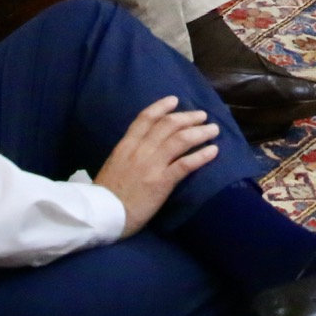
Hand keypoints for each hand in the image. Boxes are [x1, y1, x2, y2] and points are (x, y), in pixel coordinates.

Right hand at [94, 95, 219, 235]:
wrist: (102, 216)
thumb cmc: (106, 195)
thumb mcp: (112, 165)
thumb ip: (127, 153)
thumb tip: (141, 146)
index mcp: (125, 146)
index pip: (145, 119)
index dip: (161, 107)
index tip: (175, 100)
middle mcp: (140, 151)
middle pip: (168, 125)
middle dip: (188, 117)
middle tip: (202, 116)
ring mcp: (151, 165)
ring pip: (180, 140)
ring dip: (200, 132)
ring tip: (213, 130)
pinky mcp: (161, 182)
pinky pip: (185, 164)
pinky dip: (201, 155)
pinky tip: (213, 151)